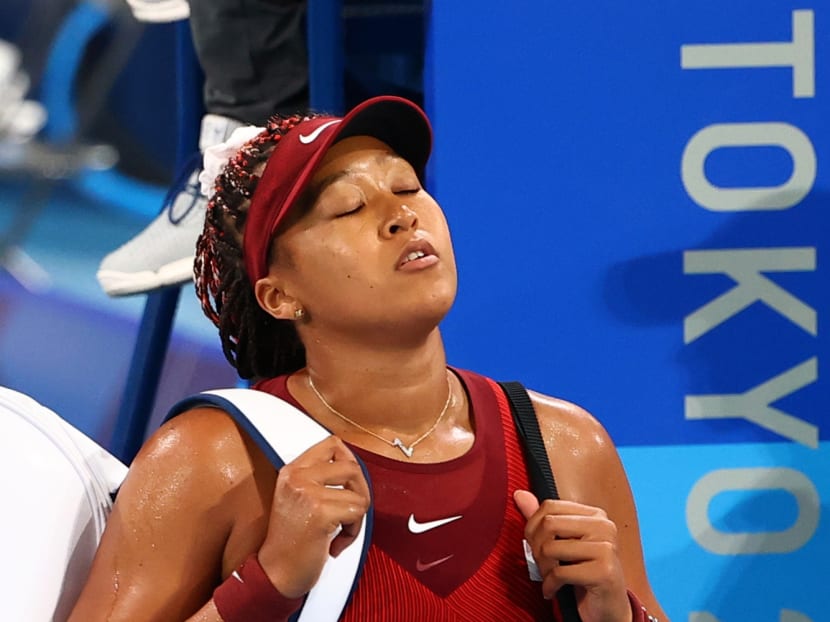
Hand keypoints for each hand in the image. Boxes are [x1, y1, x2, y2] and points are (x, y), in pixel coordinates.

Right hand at [258, 436, 370, 598]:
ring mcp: (308, 492)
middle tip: (349, 513)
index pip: (332, 444)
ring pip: (358, 493)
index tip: (349, 483)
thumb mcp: (297, 498)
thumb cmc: (290, 542)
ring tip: (339, 531)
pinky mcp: (320, 511)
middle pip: (352, 466)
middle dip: (360, 492)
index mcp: (292, 471)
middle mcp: (297, 477)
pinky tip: (335, 543)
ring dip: (356, 517)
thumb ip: (319, 479)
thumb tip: (352, 467)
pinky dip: (352, 532)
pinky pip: (357, 513)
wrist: (275, 573)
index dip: (349, 461)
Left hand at [514, 490, 631, 621]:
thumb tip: (519, 494)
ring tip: (550, 577)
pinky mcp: (604, 571)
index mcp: (595, 515)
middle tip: (542, 565)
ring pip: (551, 548)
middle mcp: (604, 527)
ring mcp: (607, 548)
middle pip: (549, 524)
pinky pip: (560, 573)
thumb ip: (541, 519)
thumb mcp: (562, 543)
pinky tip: (554, 590)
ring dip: (543, 569)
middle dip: (537, 548)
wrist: (608, 608)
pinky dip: (550, 585)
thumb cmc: (583, 573)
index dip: (533, 527)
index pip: (550, 506)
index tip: (536, 546)